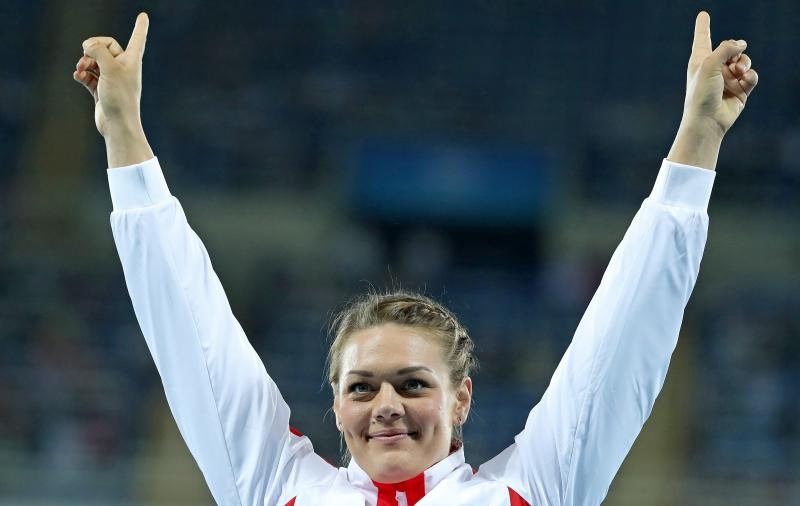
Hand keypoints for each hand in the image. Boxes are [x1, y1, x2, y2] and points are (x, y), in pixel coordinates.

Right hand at [73, 12, 148, 136]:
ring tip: (81, 69)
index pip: (137, 38)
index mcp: (132, 60)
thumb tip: (88, 45)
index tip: (144, 15)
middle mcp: (124, 68)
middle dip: (92, 48)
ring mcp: (112, 79)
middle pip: (106, 46)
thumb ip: (98, 50)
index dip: (140, 26)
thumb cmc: (120, 97)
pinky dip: (82, 74)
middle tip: (86, 55)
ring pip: (95, 61)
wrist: (118, 124)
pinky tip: (78, 76)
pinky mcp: (102, 90)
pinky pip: (89, 75)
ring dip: (85, 62)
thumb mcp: (109, 68)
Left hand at [682, 11, 758, 137]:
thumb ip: (725, 48)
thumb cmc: (701, 93)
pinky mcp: (739, 90)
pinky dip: (750, 75)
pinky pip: (751, 76)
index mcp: (700, 61)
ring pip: (744, 61)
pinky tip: (745, 79)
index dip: (703, 26)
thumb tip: (742, 44)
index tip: (703, 15)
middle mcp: (713, 68)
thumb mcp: (709, 64)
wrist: (707, 121)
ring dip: (745, 62)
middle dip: (735, 50)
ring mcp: (727, 79)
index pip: (702, 38)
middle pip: (731, 48)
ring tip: (739, 71)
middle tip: (733, 60)